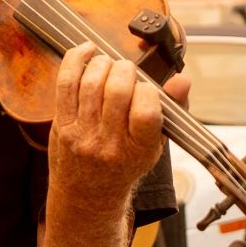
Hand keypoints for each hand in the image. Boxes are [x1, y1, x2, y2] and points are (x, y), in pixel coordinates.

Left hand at [47, 43, 185, 204]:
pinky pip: (66, 83)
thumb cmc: (126, 164)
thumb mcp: (156, 145)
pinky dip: (76, 60)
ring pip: (92, 83)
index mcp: (139, 149)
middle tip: (127, 73)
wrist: (88, 195)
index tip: (146, 89)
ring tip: (110, 66)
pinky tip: (87, 51)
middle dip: (125, 70)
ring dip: (103, 64)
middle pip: (117, 90)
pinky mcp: (62, 124)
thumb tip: (183, 79)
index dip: (148, 90)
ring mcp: (83, 134)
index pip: (146, 110)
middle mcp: (110, 143)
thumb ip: (172, 109)